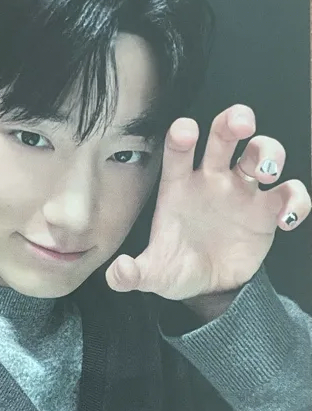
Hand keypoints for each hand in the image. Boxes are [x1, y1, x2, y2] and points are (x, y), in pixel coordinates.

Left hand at [105, 104, 311, 299]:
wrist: (208, 289)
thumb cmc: (178, 269)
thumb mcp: (154, 273)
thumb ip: (133, 273)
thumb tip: (118, 273)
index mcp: (179, 186)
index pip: (179, 151)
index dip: (182, 136)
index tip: (185, 131)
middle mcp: (212, 180)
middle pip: (225, 136)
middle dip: (233, 122)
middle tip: (241, 125)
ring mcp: (242, 192)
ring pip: (262, 154)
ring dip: (268, 155)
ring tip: (266, 175)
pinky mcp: (266, 212)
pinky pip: (289, 195)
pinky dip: (295, 201)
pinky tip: (286, 218)